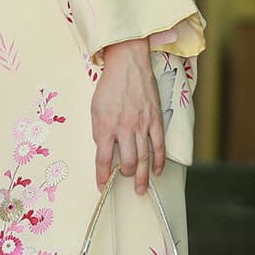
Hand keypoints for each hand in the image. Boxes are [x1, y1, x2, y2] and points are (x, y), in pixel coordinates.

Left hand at [92, 37, 163, 194]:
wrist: (128, 66)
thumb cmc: (109, 87)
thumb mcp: (95, 109)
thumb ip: (99, 130)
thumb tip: (103, 149)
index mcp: (105, 126)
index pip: (102, 159)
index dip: (102, 175)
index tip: (102, 185)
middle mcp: (124, 129)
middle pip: (126, 162)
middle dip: (124, 176)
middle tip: (125, 183)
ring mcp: (142, 125)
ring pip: (143, 158)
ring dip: (142, 176)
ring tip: (141, 189)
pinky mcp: (155, 121)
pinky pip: (159, 146)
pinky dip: (159, 161)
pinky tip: (157, 171)